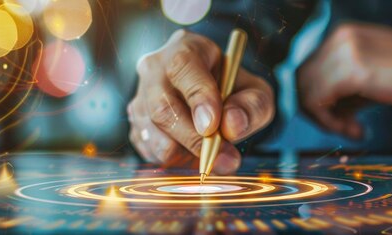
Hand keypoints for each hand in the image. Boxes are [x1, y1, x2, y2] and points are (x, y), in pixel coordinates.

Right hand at [128, 30, 274, 174]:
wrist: (215, 98)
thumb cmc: (235, 91)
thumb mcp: (256, 92)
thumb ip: (252, 106)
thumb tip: (232, 125)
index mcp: (186, 48)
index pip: (183, 67)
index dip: (197, 98)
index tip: (212, 126)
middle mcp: (155, 68)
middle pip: (161, 106)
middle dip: (191, 138)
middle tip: (221, 157)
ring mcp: (140, 96)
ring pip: (151, 131)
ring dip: (183, 153)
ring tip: (213, 158)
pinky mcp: (135, 123)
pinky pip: (148, 148)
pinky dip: (173, 160)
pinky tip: (193, 154)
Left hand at [297, 23, 391, 138]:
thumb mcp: (369, 79)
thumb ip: (342, 90)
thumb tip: (320, 112)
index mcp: (341, 34)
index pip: (309, 69)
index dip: (319, 99)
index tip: (342, 120)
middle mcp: (337, 38)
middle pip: (304, 80)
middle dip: (320, 111)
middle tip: (348, 128)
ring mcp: (342, 51)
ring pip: (307, 92)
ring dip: (326, 120)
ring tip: (353, 130)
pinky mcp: (350, 70)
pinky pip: (319, 101)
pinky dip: (331, 122)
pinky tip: (355, 130)